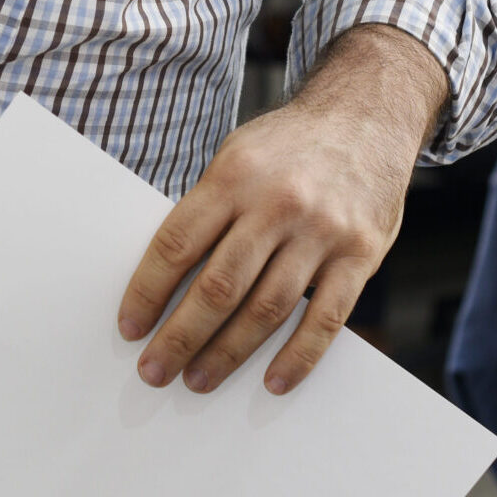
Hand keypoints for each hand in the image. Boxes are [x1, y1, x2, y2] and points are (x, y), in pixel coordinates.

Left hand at [116, 25, 445, 395]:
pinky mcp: (360, 255)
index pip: (178, 243)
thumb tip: (168, 276)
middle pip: (219, 285)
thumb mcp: (238, 154)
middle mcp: (277, 203)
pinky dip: (298, 357)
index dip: (149, 291)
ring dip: (228, 354)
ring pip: (266, 309)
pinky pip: (325, 319)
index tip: (130, 327)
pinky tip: (273, 381)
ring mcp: (321, 231)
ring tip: (200, 380)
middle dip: (181, 336)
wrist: (366, 115)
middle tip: (155, 370)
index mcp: (235, 175)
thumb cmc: (289, 144)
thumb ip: (210, 208)